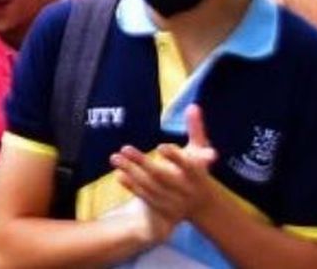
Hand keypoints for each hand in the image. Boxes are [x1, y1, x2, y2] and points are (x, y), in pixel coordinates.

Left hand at [111, 104, 217, 225]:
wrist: (201, 205)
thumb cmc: (197, 169)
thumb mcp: (200, 150)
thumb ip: (196, 129)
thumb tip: (193, 106)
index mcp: (197, 174)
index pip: (188, 166)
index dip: (175, 157)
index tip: (161, 146)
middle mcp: (186, 189)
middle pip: (163, 176)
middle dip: (143, 163)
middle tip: (125, 148)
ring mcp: (174, 201)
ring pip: (150, 187)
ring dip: (132, 172)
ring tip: (115, 157)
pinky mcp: (163, 209)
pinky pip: (145, 198)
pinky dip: (132, 186)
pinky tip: (119, 174)